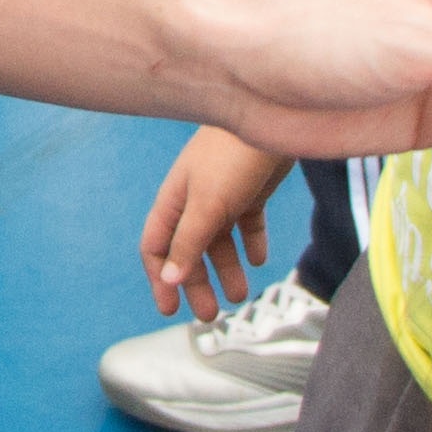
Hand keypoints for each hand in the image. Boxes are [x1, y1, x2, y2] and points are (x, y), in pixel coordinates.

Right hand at [140, 125, 280, 317]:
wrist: (274, 116)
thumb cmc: (233, 156)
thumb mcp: (208, 206)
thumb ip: (188, 243)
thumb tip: (169, 279)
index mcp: (175, 202)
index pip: (157, 247)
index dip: (161, 278)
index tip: (170, 309)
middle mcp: (195, 200)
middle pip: (189, 251)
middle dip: (197, 283)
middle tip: (211, 316)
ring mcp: (224, 195)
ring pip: (219, 242)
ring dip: (227, 270)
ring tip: (241, 295)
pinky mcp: (251, 190)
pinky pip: (247, 224)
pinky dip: (251, 244)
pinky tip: (259, 260)